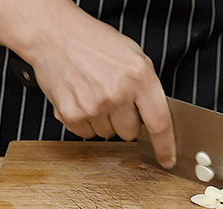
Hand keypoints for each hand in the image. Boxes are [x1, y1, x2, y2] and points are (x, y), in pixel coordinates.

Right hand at [25, 5, 175, 167]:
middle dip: (124, 121)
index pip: (159, 123)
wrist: (55, 35)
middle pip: (130, 133)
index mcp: (139, 77)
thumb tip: (155, 119)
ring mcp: (93, 105)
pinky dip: (84, 121)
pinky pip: (86, 133)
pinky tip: (81, 98)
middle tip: (113, 98)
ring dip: (103, 120)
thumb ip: (147, 88)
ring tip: (94, 93)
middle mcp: (118, 93)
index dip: (165, 146)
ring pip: (107, 133)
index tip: (167, 160)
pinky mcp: (71, 114)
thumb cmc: (95, 43)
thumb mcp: (134, 57)